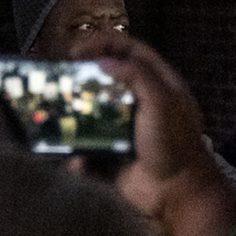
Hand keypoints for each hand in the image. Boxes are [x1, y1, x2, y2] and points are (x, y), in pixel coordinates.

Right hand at [77, 31, 235, 235]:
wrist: (176, 192)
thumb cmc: (173, 144)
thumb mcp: (161, 101)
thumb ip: (136, 75)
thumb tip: (103, 62)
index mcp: (159, 84)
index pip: (129, 50)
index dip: (103, 43)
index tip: (76, 51)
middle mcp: (142, 102)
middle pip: (108, 78)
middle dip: (84, 78)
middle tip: (62, 79)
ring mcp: (127, 128)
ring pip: (94, 113)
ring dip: (75, 115)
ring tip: (59, 116)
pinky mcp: (114, 153)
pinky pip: (90, 149)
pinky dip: (79, 155)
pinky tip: (76, 159)